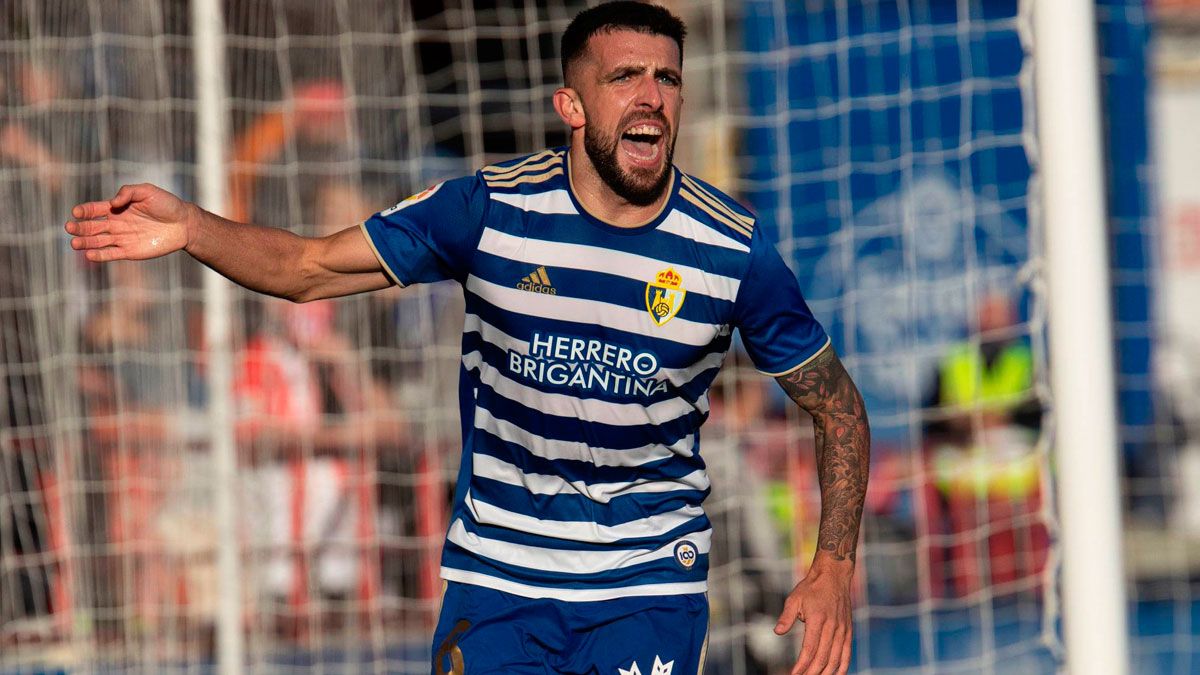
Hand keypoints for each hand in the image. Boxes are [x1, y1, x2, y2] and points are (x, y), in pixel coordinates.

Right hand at [66, 183, 196, 261]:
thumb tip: (112, 203)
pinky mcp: (130, 251)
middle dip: (79, 227)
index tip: (76, 212)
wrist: (184, 223)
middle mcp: (116, 223)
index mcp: (117, 208)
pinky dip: (100, 255)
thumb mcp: (147, 191)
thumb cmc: (166, 204)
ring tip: (74, 243)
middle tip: (69, 228)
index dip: (84, 211)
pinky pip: (111, 254)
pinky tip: (89, 254)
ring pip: (98, 241)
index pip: (95, 210)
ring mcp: (122, 238)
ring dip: (85, 242)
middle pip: (92, 227)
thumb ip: (128, 193)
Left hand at [775, 557, 854, 674]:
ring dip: (826, 673)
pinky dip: (842, 666)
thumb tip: (777, 632)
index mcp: (817, 619)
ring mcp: (842, 630)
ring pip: (836, 658)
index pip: (809, 649)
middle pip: (822, 657)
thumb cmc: (811, 588)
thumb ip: (786, 617)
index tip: (793, 674)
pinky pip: (847, 653)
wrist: (834, 576)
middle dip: (812, 672)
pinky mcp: (848, 631)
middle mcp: (832, 626)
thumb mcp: (794, 598)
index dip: (802, 665)